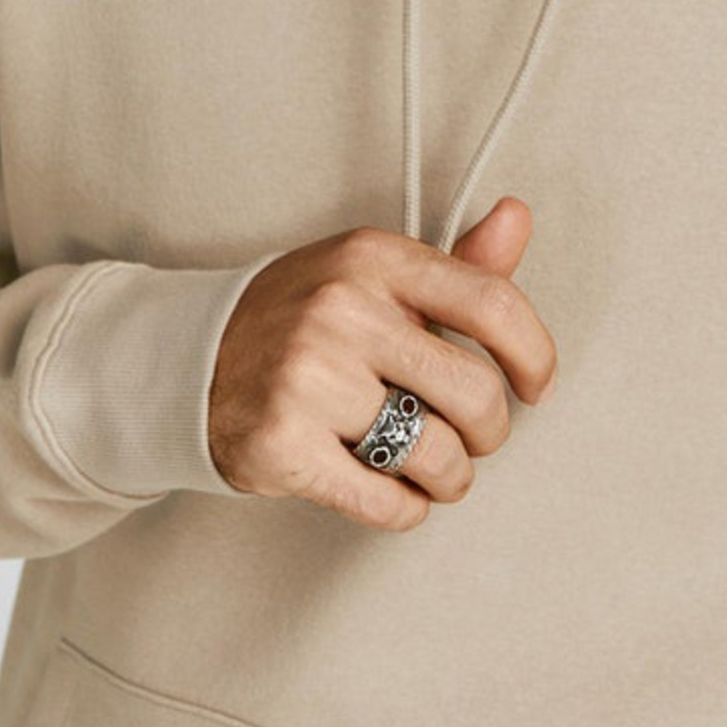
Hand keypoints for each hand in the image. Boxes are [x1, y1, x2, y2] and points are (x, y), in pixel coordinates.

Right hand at [207, 196, 557, 530]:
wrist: (191, 359)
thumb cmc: (302, 318)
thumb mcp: (374, 274)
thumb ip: (457, 263)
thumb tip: (518, 218)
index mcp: (374, 258)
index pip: (491, 304)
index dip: (534, 355)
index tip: (535, 385)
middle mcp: (342, 310)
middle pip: (476, 394)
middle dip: (489, 431)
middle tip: (470, 433)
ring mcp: (309, 378)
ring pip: (438, 455)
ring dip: (449, 477)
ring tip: (429, 464)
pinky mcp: (283, 444)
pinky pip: (387, 502)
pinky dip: (405, 508)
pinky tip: (390, 485)